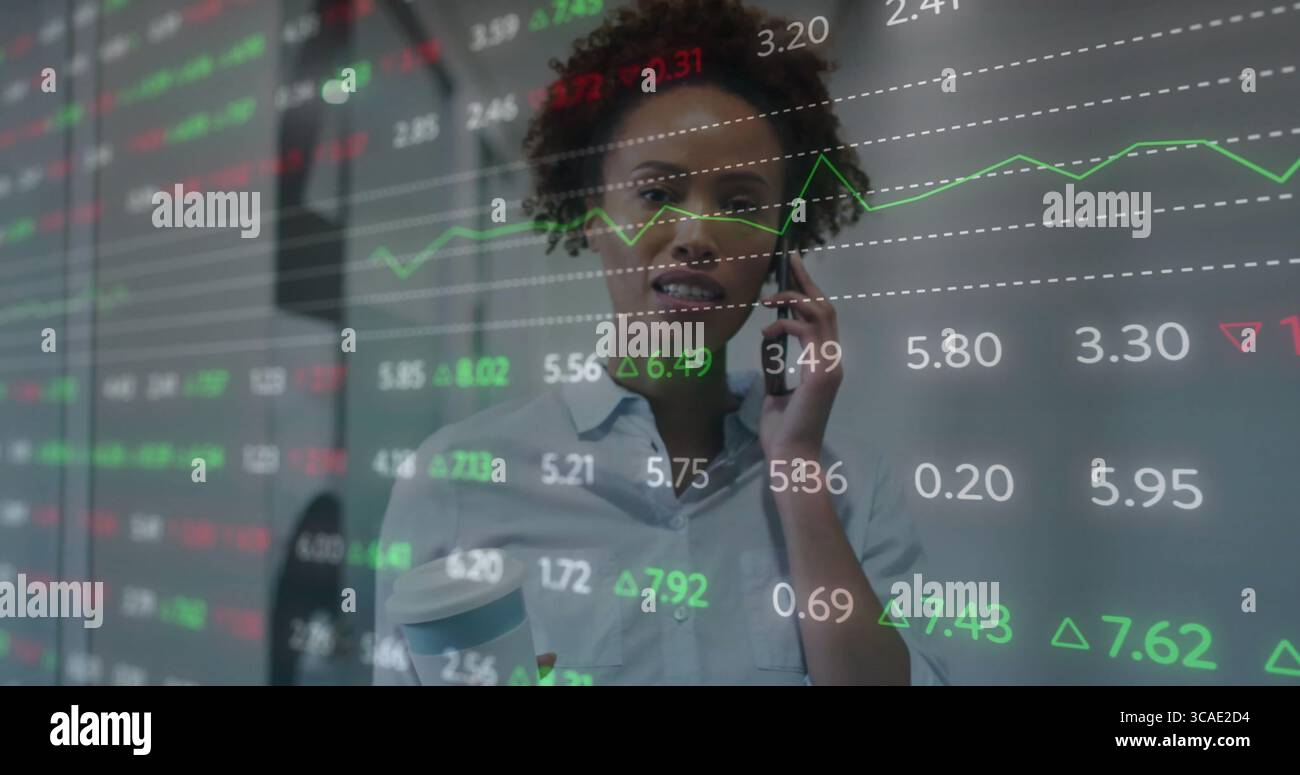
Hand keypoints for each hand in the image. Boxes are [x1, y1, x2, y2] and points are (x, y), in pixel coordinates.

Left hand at [758, 251, 842, 459]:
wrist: (790, 456)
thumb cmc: (782, 432)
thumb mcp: (777, 394)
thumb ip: (777, 370)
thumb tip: (768, 350)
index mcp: (824, 365)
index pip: (822, 320)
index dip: (809, 293)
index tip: (794, 272)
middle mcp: (832, 361)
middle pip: (826, 308)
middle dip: (807, 281)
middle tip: (790, 258)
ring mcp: (831, 366)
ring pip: (821, 314)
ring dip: (794, 299)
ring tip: (769, 299)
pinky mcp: (822, 372)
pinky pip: (806, 332)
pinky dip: (784, 325)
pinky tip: (767, 332)